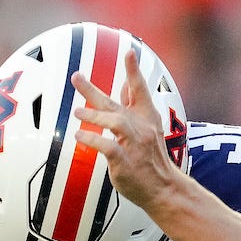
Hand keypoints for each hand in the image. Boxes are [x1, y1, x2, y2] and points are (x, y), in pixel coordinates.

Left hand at [74, 49, 185, 212]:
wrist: (165, 189)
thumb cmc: (151, 159)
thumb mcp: (147, 128)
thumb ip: (135, 106)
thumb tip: (126, 84)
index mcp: (147, 118)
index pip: (140, 90)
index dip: (134, 71)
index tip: (129, 51)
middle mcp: (142, 128)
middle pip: (116, 104)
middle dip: (94, 90)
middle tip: (76, 77)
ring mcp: (135, 145)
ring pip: (114, 122)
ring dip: (94, 116)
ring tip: (77, 113)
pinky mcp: (126, 162)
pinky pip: (108, 147)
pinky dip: (93, 140)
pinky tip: (79, 137)